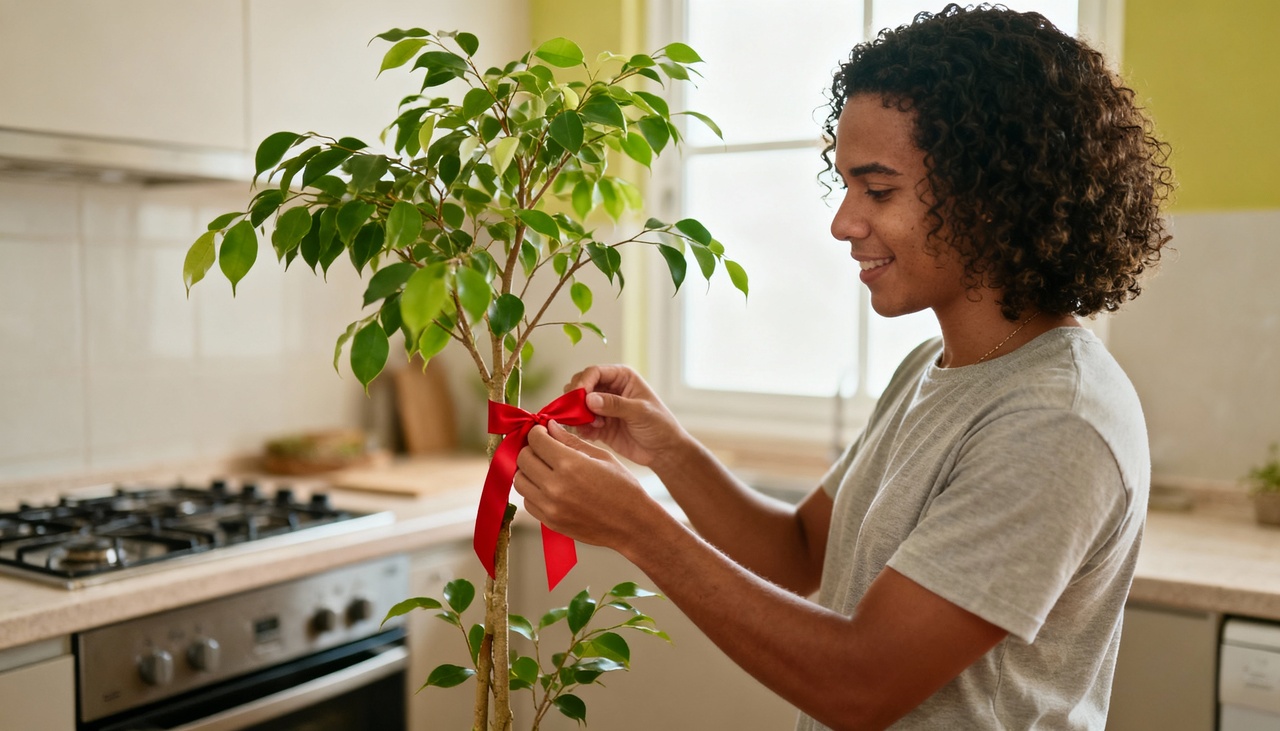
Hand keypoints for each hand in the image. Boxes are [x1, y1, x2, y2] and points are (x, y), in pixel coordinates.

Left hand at [514, 421, 663, 549]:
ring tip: (543, 468)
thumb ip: (571, 441)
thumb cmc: (623, 488)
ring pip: (519, 481)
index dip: (537, 432)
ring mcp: (550, 507)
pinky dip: (533, 491)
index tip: (543, 433)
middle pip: (523, 459)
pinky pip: (527, 501)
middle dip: (531, 449)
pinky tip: (548, 487)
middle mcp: (555, 486)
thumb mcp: (601, 457)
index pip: (535, 440)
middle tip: (543, 449)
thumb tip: (550, 427)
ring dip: (528, 471)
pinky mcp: (550, 522)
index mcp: (570, 465)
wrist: (632, 524)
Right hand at [565, 365, 687, 468]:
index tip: (578, 396)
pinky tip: (590, 434)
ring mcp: (603, 408)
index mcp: (622, 377)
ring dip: (578, 415)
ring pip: (578, 405)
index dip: (583, 382)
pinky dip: (580, 428)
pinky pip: (581, 423)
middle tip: (581, 413)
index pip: (594, 372)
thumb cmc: (660, 425)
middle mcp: (609, 389)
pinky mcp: (599, 425)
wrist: (664, 451)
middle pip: (581, 386)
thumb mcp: (640, 412)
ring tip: (593, 426)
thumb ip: (615, 404)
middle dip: (576, 399)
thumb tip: (589, 399)